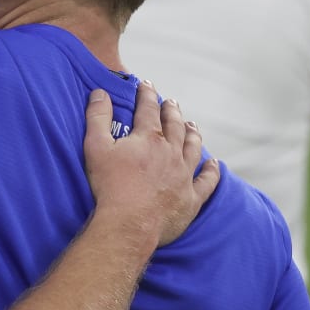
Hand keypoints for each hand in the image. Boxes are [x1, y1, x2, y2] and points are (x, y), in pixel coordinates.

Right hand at [83, 81, 220, 248]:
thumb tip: (99, 93)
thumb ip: (98, 117)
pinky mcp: (191, 198)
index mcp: (149, 138)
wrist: (128, 224)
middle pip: (175, 125)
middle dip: (172, 111)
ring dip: (193, 134)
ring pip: (193, 148)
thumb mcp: (95, 147)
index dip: (147, 95)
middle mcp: (171, 152)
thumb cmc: (110, 187)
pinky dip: (212, 171)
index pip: (149, 109)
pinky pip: (207, 181)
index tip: (146, 85)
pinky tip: (214, 164)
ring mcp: (184, 175)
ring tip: (192, 125)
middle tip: (171, 103)